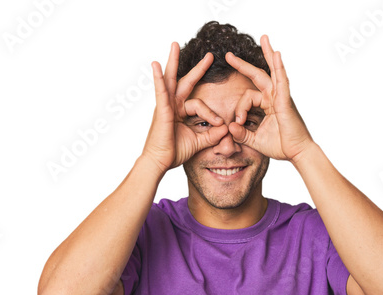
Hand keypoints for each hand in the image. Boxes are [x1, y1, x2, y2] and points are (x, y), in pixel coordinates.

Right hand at [141, 42, 227, 175]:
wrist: (160, 161)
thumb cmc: (174, 152)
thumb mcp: (198, 141)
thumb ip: (212, 134)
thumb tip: (226, 128)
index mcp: (179, 111)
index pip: (198, 104)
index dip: (211, 113)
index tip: (220, 123)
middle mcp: (171, 105)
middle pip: (184, 82)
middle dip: (197, 69)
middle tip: (209, 55)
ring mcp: (164, 106)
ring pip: (171, 80)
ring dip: (173, 62)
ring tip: (175, 45)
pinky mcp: (161, 110)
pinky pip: (160, 91)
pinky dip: (158, 78)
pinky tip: (156, 65)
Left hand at [225, 35, 314, 164]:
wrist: (297, 153)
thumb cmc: (280, 146)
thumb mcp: (255, 140)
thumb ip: (241, 134)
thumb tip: (229, 126)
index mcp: (267, 105)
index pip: (248, 97)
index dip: (240, 108)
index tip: (238, 122)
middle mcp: (275, 97)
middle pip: (258, 75)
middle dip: (243, 65)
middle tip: (229, 55)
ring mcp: (281, 97)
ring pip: (272, 72)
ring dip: (268, 54)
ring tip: (263, 38)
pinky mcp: (286, 101)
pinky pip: (282, 81)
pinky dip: (279, 68)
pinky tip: (276, 54)